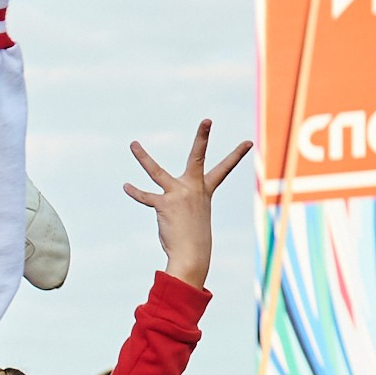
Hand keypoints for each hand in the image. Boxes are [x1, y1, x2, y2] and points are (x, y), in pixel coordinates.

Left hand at [119, 120, 247, 290]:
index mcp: (205, 190)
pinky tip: (127, 186)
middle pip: (197, 157)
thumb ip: (185, 202)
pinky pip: (145, 196)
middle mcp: (193, 188)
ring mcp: (178, 194)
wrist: (192, 254)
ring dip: (142, 157)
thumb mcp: (195, 214)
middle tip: (207, 120)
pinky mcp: (164, 204)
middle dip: (203, 137)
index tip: (249, 141)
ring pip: (156, 172)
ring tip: (132, 144)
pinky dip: (135, 192)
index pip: (224, 169)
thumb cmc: (193, 237)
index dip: (237, 155)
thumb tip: (168, 204)